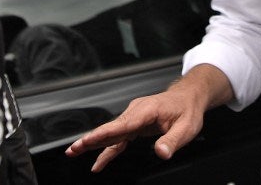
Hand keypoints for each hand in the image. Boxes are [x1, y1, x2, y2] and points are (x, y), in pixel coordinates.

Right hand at [64, 64, 230, 171]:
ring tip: (74, 152)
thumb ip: (172, 140)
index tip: (88, 140)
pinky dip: (107, 148)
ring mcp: (133, 117)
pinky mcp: (134, 124)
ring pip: (110, 132)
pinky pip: (118, 137)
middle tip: (73, 149)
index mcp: (146, 111)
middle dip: (90, 139)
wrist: (187, 98)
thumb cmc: (187, 110)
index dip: (104, 134)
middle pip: (110, 128)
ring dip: (92, 143)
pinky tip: (98, 161)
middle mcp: (135, 112)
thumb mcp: (186, 128)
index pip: (122, 124)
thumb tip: (161, 153)